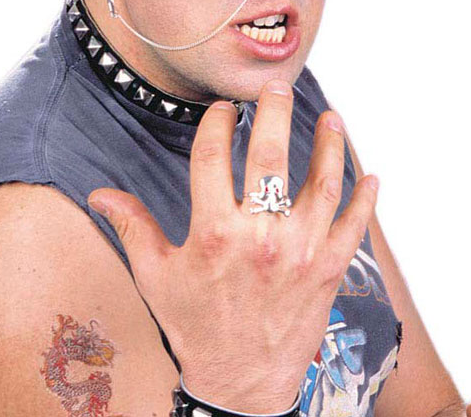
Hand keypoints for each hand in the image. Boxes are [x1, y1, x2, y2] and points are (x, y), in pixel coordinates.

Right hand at [87, 79, 378, 412]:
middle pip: (269, 156)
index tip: (221, 109)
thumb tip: (99, 195)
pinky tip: (370, 174)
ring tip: (330, 117)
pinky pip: (354, 225)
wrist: (240, 383)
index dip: (215, 124)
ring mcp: (300, 250)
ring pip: (321, 183)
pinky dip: (365, 199)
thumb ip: (132, 227)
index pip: (211, 157)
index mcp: (214, 232)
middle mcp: (260, 235)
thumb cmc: (196, 326)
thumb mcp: (156, 276)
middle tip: (276, 86)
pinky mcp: (328, 269)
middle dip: (273, 112)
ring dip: (328, 145)